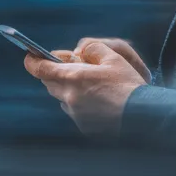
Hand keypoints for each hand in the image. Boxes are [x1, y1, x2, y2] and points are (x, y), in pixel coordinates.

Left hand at [24, 41, 145, 137]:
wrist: (145, 117)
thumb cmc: (129, 87)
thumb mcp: (114, 58)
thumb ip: (93, 48)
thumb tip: (80, 51)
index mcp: (73, 78)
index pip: (41, 69)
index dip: (33, 61)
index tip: (30, 56)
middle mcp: (70, 98)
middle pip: (50, 83)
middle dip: (55, 73)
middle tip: (70, 66)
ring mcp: (76, 114)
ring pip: (63, 98)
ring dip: (69, 89)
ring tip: (90, 84)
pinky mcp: (84, 127)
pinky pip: (75, 111)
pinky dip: (80, 103)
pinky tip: (100, 100)